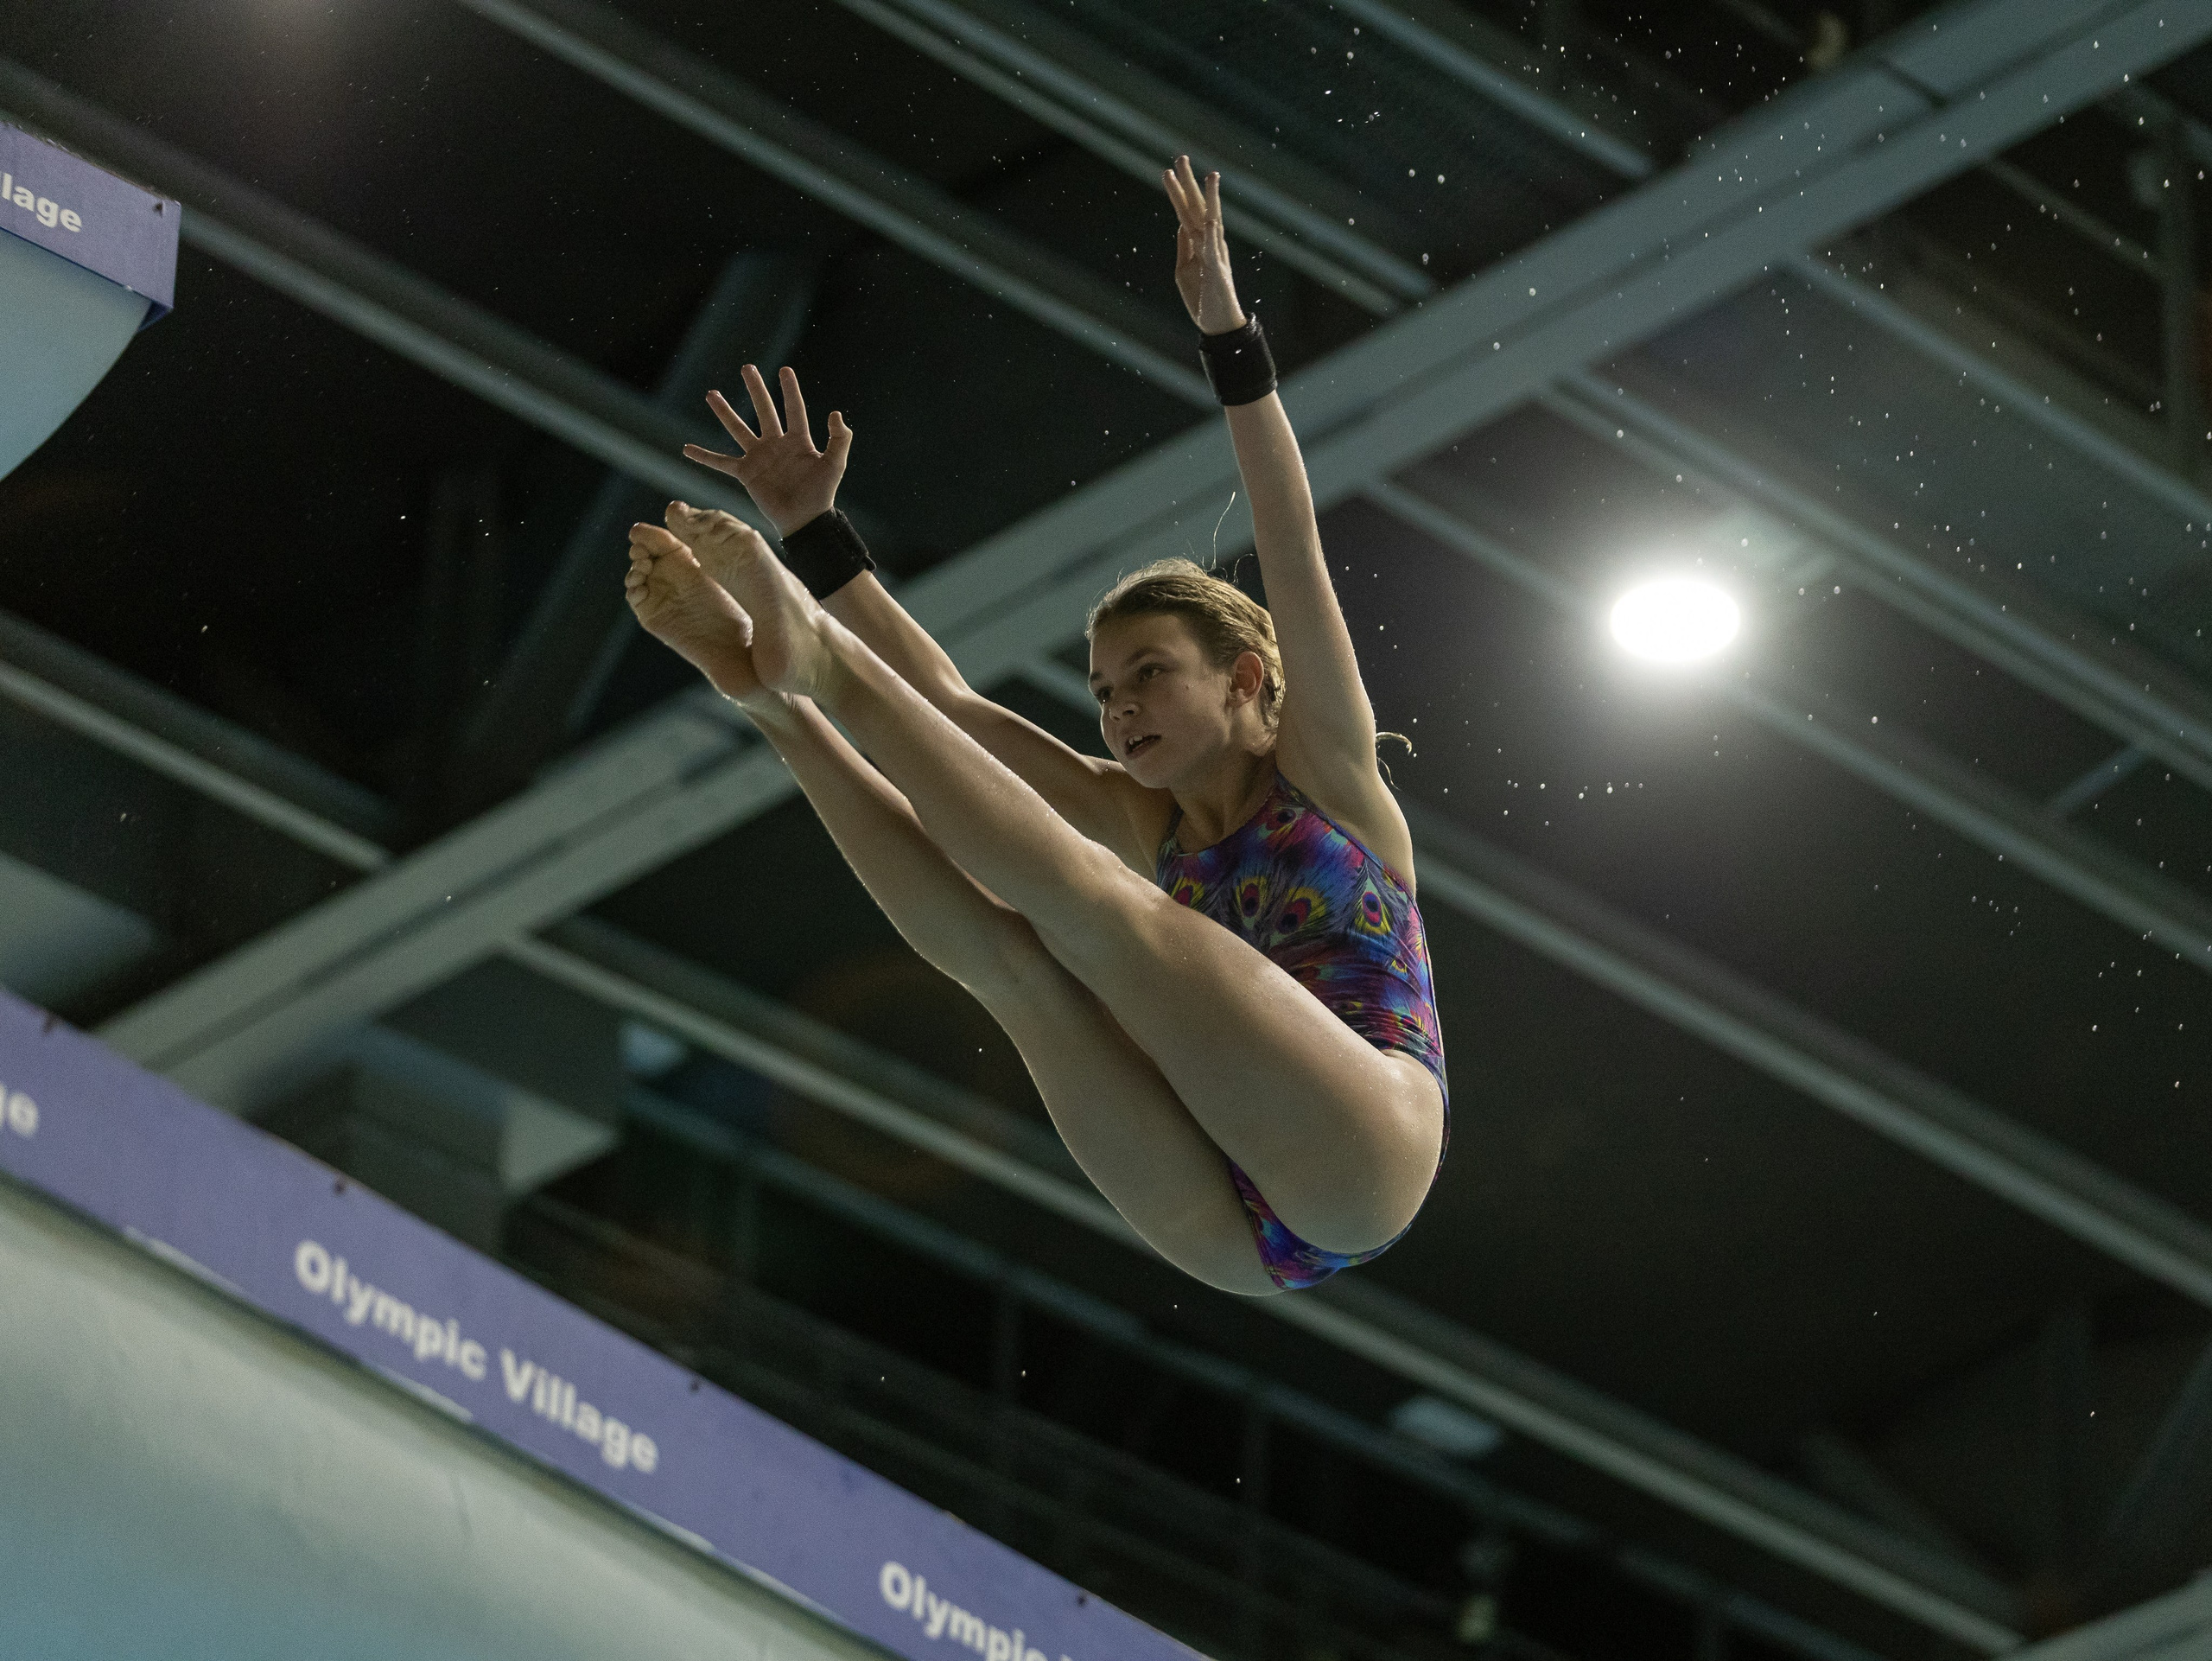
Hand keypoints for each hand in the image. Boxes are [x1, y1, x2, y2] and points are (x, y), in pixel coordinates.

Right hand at [682, 364, 852, 536]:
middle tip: (747, 368)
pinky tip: (687, 449)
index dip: (790, 389)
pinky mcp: (746, 474)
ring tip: (711, 394)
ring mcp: (759, 457)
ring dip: (725, 412)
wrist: (805, 520)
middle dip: (756, 389)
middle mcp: (776, 444)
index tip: (785, 370)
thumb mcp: (835, 464)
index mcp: (798, 440)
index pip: (794, 409)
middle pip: (764, 410)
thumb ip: (840, 439)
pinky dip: (704, 457)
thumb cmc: (822, 494)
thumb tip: (835, 413)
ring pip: (738, 429)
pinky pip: (721, 462)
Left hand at [1163, 155, 1246, 335]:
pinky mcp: (1217, 271)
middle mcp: (1209, 243)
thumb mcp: (1185, 268)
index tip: (1169, 170)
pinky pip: (1214, 250)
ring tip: (1210, 175)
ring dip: (1210, 199)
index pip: (1187, 211)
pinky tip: (1209, 220)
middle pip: (1197, 207)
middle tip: (1180, 158)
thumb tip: (1181, 224)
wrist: (1217, 324)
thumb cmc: (1202, 297)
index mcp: (1200, 242)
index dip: (1178, 191)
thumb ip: (1184, 246)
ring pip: (1211, 221)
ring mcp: (1215, 255)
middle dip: (1189, 183)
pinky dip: (1211, 235)